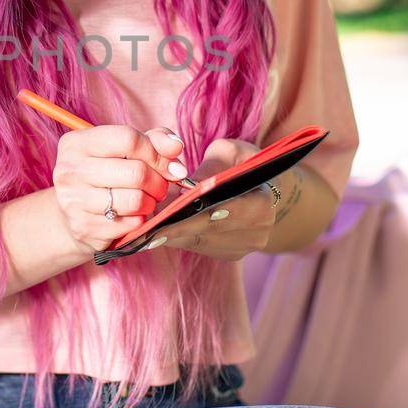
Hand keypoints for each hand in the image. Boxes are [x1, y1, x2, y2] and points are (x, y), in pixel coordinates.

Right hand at [51, 123, 186, 256]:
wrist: (73, 216)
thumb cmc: (106, 176)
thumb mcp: (125, 150)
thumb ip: (153, 140)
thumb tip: (175, 147)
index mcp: (76, 143)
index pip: (128, 139)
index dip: (156, 153)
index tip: (169, 165)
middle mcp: (69, 170)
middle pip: (136, 172)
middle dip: (158, 182)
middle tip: (159, 187)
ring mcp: (73, 201)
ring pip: (135, 200)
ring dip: (150, 203)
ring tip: (146, 201)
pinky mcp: (83, 228)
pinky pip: (130, 224)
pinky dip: (139, 221)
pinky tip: (131, 216)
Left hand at [150, 137, 278, 261]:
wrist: (261, 186)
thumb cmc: (243, 163)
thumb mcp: (229, 153)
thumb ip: (210, 167)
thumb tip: (188, 186)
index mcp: (262, 203)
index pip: (223, 212)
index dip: (192, 214)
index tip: (164, 213)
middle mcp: (257, 231)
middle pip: (207, 231)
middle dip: (174, 226)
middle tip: (144, 222)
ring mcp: (245, 248)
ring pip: (199, 242)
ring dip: (171, 234)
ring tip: (145, 224)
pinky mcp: (230, 255)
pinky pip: (199, 247)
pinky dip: (178, 237)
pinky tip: (157, 230)